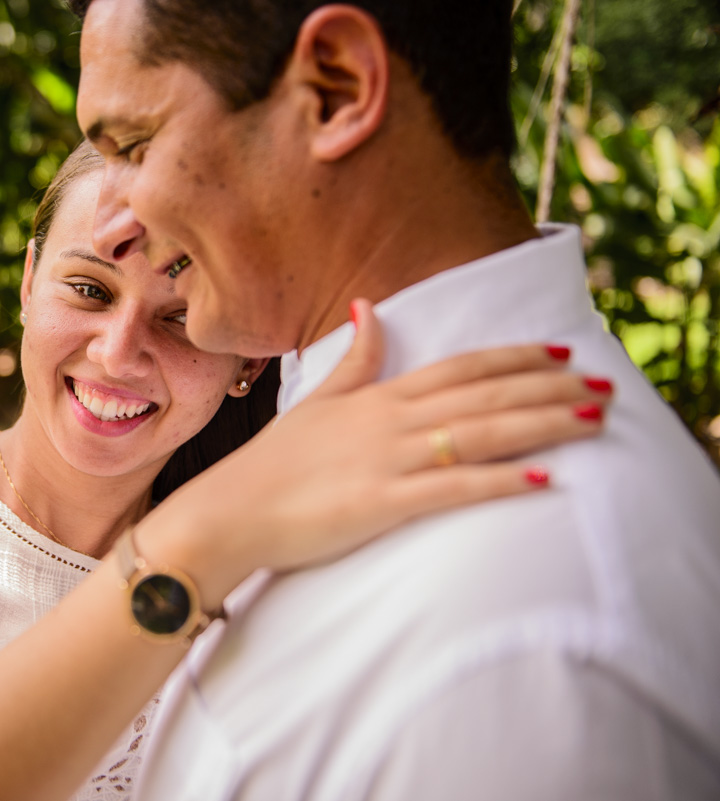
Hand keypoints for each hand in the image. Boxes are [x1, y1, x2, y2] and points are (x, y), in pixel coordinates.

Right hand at [143, 299, 612, 607]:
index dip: (515, 359)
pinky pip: (450, 490)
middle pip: (484, 396)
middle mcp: (390, 421)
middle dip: (549, 389)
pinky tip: (540, 480)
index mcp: (378, 397)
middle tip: (604, 385)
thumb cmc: (274, 464)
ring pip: (479, 435)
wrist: (230, 511)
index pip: (461, 368)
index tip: (562, 354)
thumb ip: (354, 359)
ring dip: (541, 425)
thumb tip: (369, 308)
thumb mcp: (317, 402)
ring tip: (591, 421)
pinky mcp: (380, 504)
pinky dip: (497, 483)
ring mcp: (387, 461)